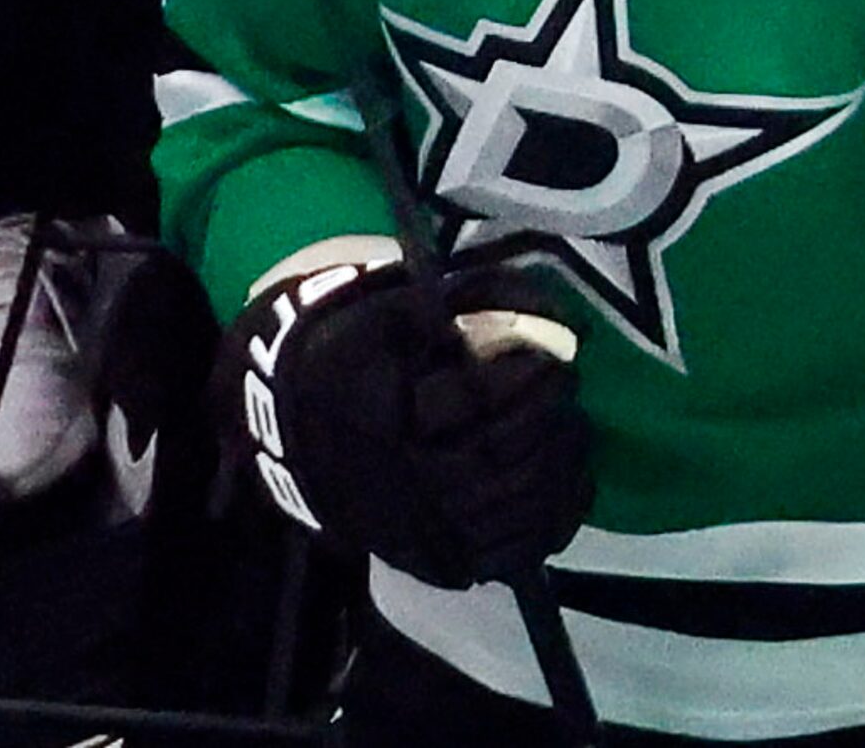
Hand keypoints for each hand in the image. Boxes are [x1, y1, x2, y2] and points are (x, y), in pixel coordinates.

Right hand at [223, 258, 591, 588]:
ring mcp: (421, 528)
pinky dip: (555, 516)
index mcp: (382, 411)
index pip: (475, 396)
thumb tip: (547, 313)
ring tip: (572, 426)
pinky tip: (570, 480)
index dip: (528, 373)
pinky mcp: (438, 559)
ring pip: (514, 504)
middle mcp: (400, 478)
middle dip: (549, 415)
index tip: (555, 351)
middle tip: (568, 383)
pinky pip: (515, 549)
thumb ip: (461, 303)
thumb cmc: (347, 355)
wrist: (291, 429)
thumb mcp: (384, 312)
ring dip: (560, 461)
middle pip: (500, 454)